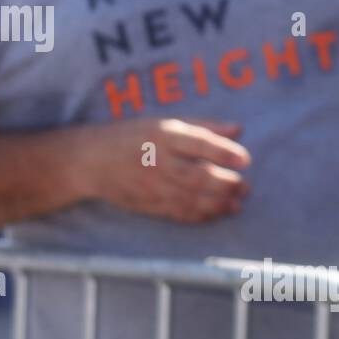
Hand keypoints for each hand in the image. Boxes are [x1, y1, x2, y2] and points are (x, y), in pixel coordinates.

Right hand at [75, 117, 250, 222]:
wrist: (93, 160)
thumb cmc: (133, 136)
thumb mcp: (164, 122)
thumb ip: (202, 125)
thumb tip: (239, 129)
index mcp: (163, 134)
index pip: (198, 143)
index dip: (224, 152)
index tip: (245, 159)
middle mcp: (158, 160)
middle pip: (197, 175)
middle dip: (226, 184)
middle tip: (245, 186)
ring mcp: (152, 185)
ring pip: (191, 198)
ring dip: (218, 204)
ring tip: (237, 204)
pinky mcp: (148, 204)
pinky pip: (179, 213)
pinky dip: (201, 216)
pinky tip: (217, 214)